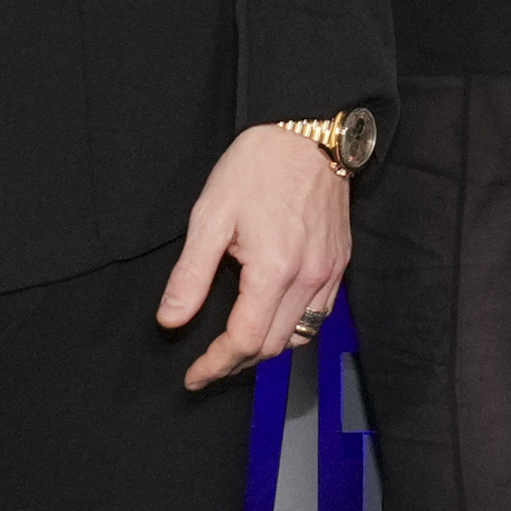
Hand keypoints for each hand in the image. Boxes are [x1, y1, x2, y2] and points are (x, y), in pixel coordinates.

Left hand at [164, 123, 354, 388]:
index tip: (194, 376)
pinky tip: (270, 319)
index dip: (215, 365)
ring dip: (265, 350)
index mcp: (274, 269)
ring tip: (235, 347)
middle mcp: (308, 278)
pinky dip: (291, 329)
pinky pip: (318, 316)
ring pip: (299, 337)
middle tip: (207, 364)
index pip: (244, 340)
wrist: (307, 134)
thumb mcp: (210, 216)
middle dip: (236, 363)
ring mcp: (329, 273)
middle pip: (271, 347)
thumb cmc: (256, 167)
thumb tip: (171, 319)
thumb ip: (191, 274)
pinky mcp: (339, 264)